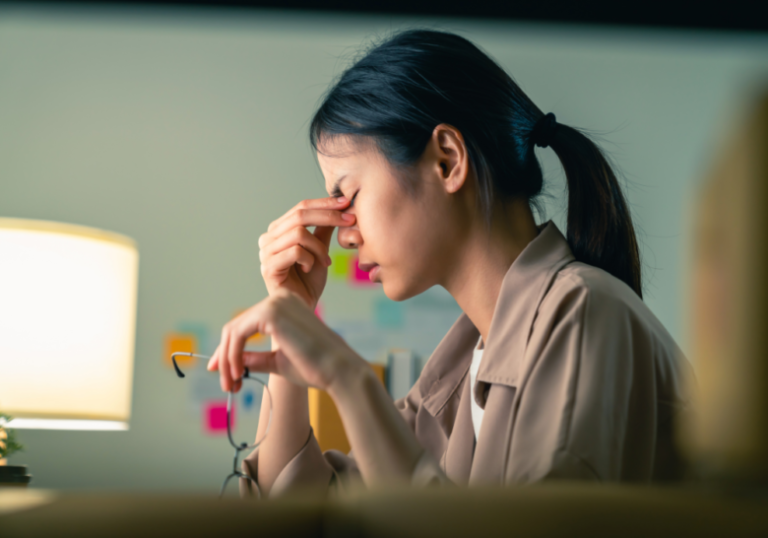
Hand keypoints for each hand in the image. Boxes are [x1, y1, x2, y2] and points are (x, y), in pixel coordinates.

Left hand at [207, 290, 364, 392]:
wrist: (338, 370)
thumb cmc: (315, 367)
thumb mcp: (278, 361)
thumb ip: (255, 358)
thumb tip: (232, 361)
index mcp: (284, 306)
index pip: (246, 325)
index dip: (228, 350)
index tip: (222, 373)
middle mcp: (279, 298)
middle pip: (236, 326)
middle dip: (225, 357)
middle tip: (225, 384)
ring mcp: (275, 302)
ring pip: (233, 331)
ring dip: (227, 360)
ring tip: (231, 385)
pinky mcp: (270, 312)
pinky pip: (237, 334)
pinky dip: (232, 356)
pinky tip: (238, 374)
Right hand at [259, 197, 354, 308]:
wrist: (304, 307)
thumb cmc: (309, 281)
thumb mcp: (319, 249)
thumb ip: (322, 229)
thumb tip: (338, 206)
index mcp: (278, 230)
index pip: (300, 207)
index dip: (324, 203)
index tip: (346, 202)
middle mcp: (268, 238)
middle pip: (299, 216)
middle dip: (328, 216)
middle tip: (349, 221)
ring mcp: (265, 253)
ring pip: (298, 233)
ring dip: (319, 247)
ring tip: (325, 261)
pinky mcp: (268, 267)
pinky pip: (295, 252)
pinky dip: (310, 259)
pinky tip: (310, 268)